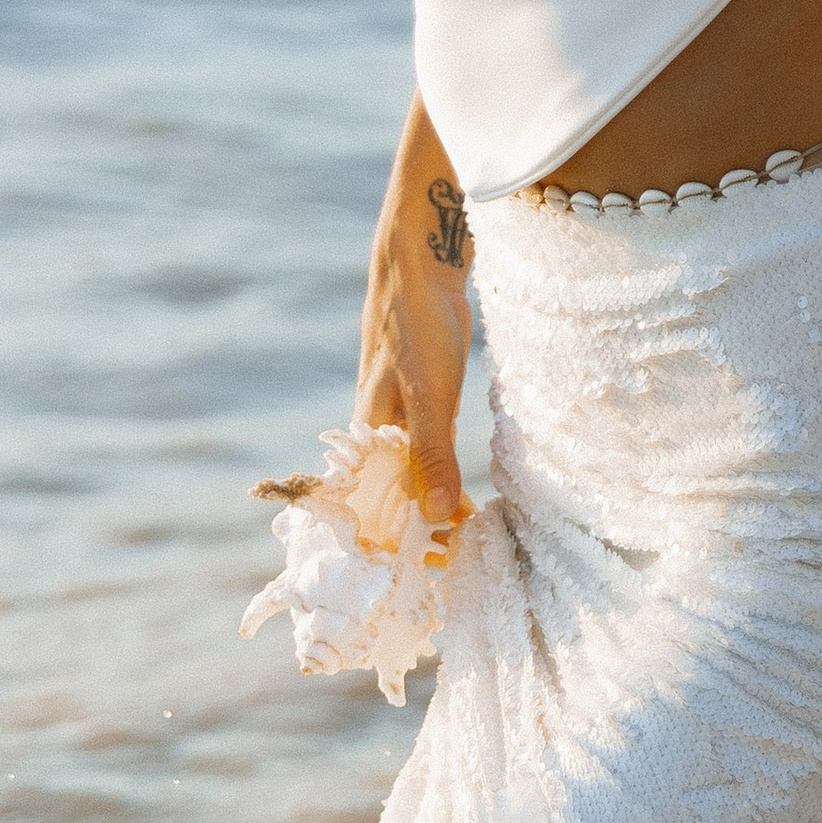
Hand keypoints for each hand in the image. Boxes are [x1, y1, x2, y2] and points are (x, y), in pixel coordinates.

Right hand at [356, 103, 474, 525]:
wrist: (422, 248)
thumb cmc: (421, 318)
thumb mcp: (430, 393)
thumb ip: (433, 452)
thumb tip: (440, 519)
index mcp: (368, 425)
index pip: (364, 499)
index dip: (380, 536)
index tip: (409, 574)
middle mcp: (376, 412)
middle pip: (385, 482)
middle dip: (405, 520)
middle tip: (439, 560)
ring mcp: (396, 390)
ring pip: (405, 455)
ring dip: (425, 489)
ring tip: (452, 527)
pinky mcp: (419, 371)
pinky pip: (424, 429)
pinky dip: (437, 457)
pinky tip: (457, 466)